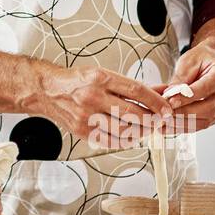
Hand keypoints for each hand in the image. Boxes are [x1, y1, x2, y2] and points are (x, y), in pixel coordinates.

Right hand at [37, 61, 175, 151]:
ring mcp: (86, 115)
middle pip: (132, 113)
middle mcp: (93, 96)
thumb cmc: (77, 81)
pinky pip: (110, 141)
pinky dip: (125, 141)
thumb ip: (129, 86)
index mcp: (100, 78)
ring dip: (141, 132)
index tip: (167, 109)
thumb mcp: (102, 74)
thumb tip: (158, 91)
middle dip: (152, 120)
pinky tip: (130, 136)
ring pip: (123, 130)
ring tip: (147, 129)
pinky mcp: (82, 131)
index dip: (156, 102)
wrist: (47, 90)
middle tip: (160, 121)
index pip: (136, 91)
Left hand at [154, 43, 214, 133]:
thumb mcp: (188, 61)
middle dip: (184, 113)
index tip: (171, 102)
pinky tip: (171, 126)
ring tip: (165, 123)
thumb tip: (168, 95)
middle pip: (208, 108)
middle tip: (165, 114)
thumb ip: (180, 78)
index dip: (187, 97)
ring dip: (184, 124)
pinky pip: (203, 124)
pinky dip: (186, 127)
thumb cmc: (202, 59)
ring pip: (206, 120)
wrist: (213, 61)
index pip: (205, 88)